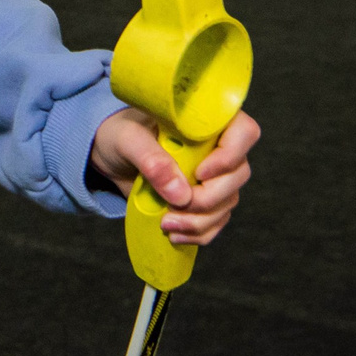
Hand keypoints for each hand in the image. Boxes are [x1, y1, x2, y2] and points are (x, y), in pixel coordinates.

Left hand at [90, 107, 259, 246]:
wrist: (111, 154)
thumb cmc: (121, 134)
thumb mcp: (128, 140)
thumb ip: (151, 160)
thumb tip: (180, 194)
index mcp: (206, 120)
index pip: (244, 131)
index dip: (229, 156)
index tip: (200, 173)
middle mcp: (218, 146)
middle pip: (238, 174)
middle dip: (208, 198)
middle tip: (174, 206)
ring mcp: (215, 174)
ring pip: (228, 202)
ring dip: (201, 221)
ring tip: (167, 225)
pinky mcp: (205, 198)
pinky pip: (216, 220)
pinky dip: (199, 233)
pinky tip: (175, 236)